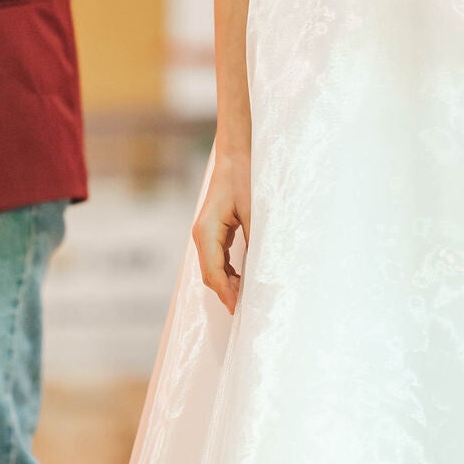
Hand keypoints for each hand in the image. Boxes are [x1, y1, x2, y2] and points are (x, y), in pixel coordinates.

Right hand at [192, 150, 251, 314]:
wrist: (236, 154)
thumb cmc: (244, 178)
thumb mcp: (253, 211)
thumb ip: (255, 241)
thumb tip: (262, 270)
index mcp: (207, 231)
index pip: (213, 272)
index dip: (226, 293)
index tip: (239, 310)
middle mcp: (201, 234)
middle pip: (210, 274)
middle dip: (226, 292)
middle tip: (247, 310)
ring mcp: (205, 232)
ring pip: (212, 267)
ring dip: (227, 283)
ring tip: (247, 298)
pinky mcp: (213, 229)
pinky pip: (217, 257)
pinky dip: (228, 271)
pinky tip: (242, 279)